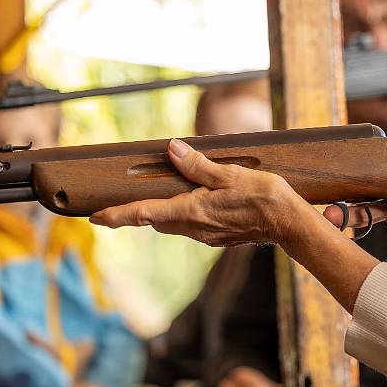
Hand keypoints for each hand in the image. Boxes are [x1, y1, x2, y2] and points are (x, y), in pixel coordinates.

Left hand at [90, 138, 315, 247]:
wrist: (290, 224)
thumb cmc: (265, 197)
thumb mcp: (231, 174)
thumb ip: (199, 165)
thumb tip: (172, 150)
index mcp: (193, 212)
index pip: (145, 214)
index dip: (118, 215)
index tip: (95, 216)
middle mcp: (195, 228)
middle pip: (156, 221)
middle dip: (136, 213)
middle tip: (116, 204)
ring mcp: (207, 235)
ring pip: (173, 224)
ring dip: (160, 213)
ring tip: (153, 198)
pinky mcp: (219, 236)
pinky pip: (191, 225)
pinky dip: (182, 214)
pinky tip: (191, 201)